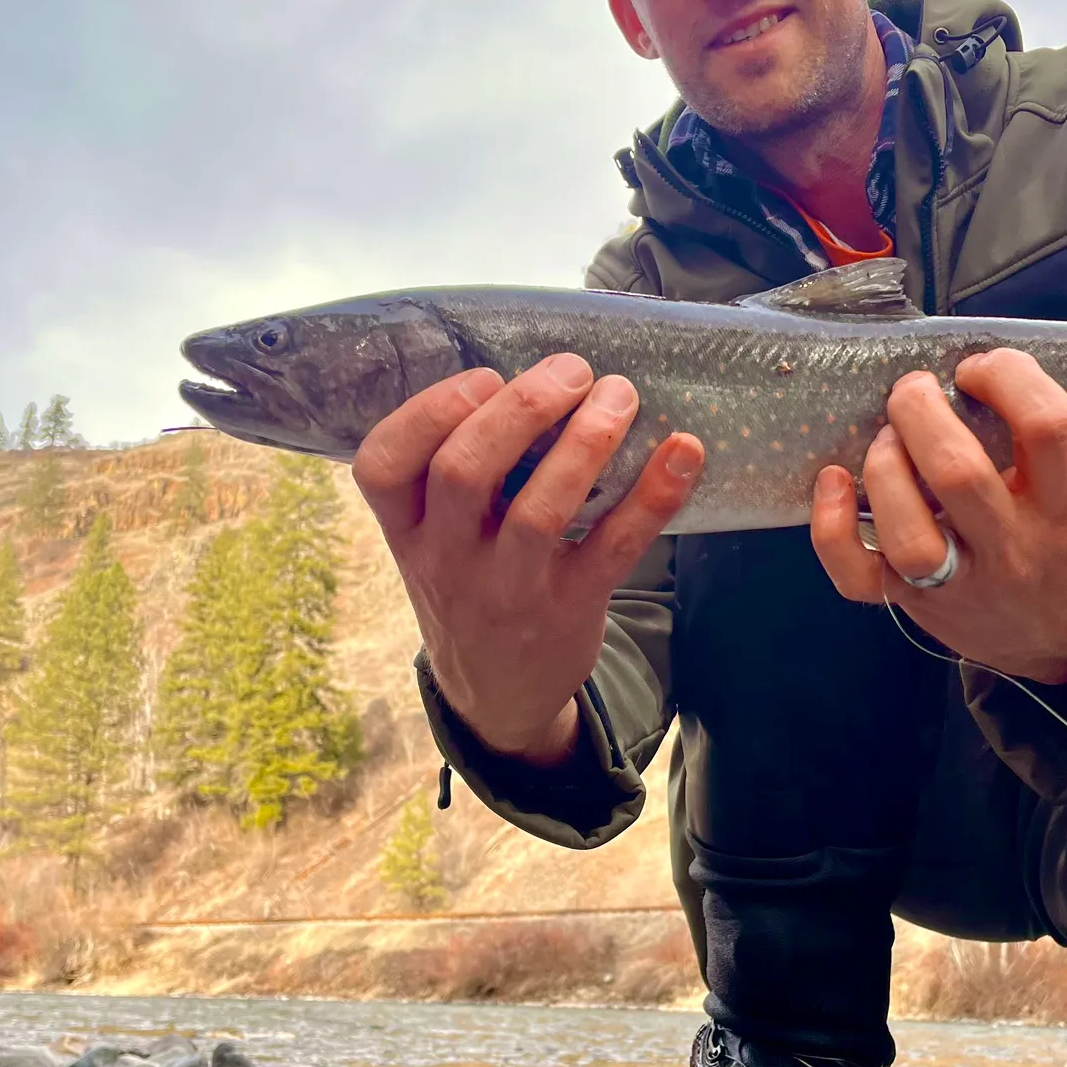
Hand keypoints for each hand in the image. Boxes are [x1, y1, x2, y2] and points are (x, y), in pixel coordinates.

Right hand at [353, 355, 703, 760]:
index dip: (428, 411)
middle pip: (463, 471)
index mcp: (406, 531)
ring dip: (586, 442)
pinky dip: (653, 496)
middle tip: (572, 371)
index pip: (381, 466)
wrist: (497, 696)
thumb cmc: (472, 590)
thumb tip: (531, 379)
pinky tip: (685, 452)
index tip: (483, 377)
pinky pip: (613, 548)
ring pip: (539, 510)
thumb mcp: (432, 544)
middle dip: (521, 407)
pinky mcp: (570, 608)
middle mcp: (448, 560)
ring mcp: (509, 589)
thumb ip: (450, 479)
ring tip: (619, 396)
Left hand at [810, 349, 1066, 684]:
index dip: (1009, 378)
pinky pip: (857, 576)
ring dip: (884, 467)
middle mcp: (1013, 551)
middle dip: (922, 413)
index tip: (980, 368)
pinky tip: (832, 481)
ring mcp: (957, 585)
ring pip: (907, 532)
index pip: (1049, 429)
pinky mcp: (911, 604)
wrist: (1058, 642)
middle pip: (958, 474)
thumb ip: (1042, 449)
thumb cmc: (1063, 547)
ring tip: (886, 438)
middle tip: (913, 390)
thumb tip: (973, 371)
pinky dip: (830, 528)